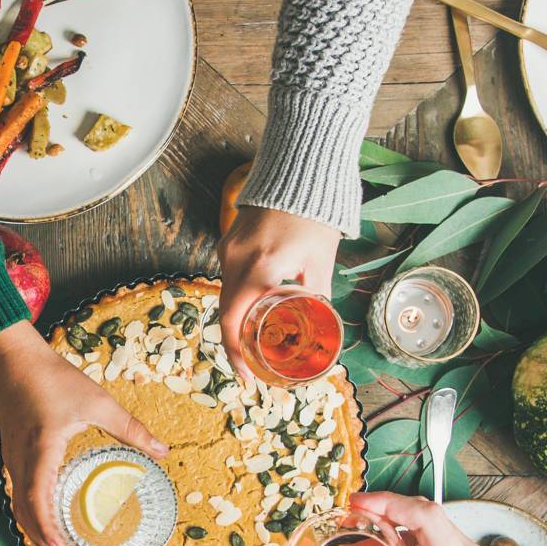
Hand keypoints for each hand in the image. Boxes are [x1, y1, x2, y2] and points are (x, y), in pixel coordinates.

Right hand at [0, 323, 165, 545]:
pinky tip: (46, 517)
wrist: (13, 358)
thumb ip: (129, 429)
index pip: (38, 502)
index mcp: (40, 451)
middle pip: (24, 512)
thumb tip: (161, 452)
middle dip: (43, 542)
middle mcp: (20, 460)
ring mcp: (11, 457)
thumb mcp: (97, 402)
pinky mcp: (10, 452)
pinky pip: (18, 490)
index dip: (49, 532)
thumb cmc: (53, 378)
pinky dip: (31, 511)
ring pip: (19, 504)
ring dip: (36, 529)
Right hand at [217, 206, 341, 380]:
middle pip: (225, 313)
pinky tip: (252, 307)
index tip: (247, 375)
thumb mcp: (321, 261)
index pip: (234, 320)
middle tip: (251, 367)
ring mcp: (228, 247)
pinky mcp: (229, 240)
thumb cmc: (315, 214)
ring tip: (254, 340)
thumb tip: (318, 325)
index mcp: (261, 267)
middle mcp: (236, 258)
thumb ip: (317, 295)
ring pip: (225, 295)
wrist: (300, 170)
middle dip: (235, 344)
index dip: (237, 353)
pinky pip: (228, 277)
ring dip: (236, 321)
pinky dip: (238, 298)